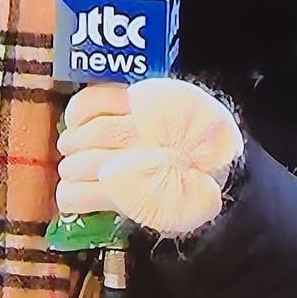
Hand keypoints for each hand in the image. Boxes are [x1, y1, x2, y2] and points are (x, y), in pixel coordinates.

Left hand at [55, 78, 244, 236]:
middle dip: (73, 144)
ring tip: (70, 173)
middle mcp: (137, 130)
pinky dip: (70, 196)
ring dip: (70, 170)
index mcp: (148, 104)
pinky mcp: (125, 195)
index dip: (77, 112)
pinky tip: (69, 196)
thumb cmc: (203, 149)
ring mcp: (129, 164)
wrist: (227, 186)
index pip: (94, 100)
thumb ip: (147, 106)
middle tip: (70, 151)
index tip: (75, 121)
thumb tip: (106, 113)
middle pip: (87, 134)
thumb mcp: (181, 110)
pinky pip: (81, 195)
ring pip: (80, 164)